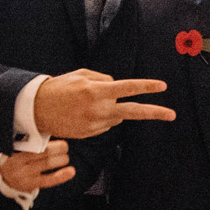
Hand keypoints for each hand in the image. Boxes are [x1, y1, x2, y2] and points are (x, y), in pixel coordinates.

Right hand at [0, 139, 74, 190]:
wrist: (4, 178)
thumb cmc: (16, 159)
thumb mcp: (17, 148)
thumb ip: (31, 140)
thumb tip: (52, 127)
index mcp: (15, 148)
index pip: (32, 141)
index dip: (45, 138)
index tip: (55, 134)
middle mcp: (18, 161)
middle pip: (41, 151)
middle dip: (57, 148)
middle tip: (65, 147)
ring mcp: (24, 174)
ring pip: (46, 163)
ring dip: (60, 159)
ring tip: (65, 158)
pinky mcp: (30, 184)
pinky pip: (48, 179)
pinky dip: (61, 176)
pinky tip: (71, 171)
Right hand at [32, 69, 175, 137]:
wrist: (36, 110)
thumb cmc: (60, 87)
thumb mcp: (81, 75)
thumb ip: (103, 79)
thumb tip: (118, 88)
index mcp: (97, 91)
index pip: (128, 87)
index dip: (146, 86)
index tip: (162, 86)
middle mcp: (99, 109)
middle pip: (133, 111)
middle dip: (155, 113)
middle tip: (172, 115)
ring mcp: (95, 124)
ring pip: (117, 117)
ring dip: (112, 110)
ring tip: (88, 104)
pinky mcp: (90, 134)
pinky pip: (105, 124)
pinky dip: (101, 118)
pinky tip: (84, 113)